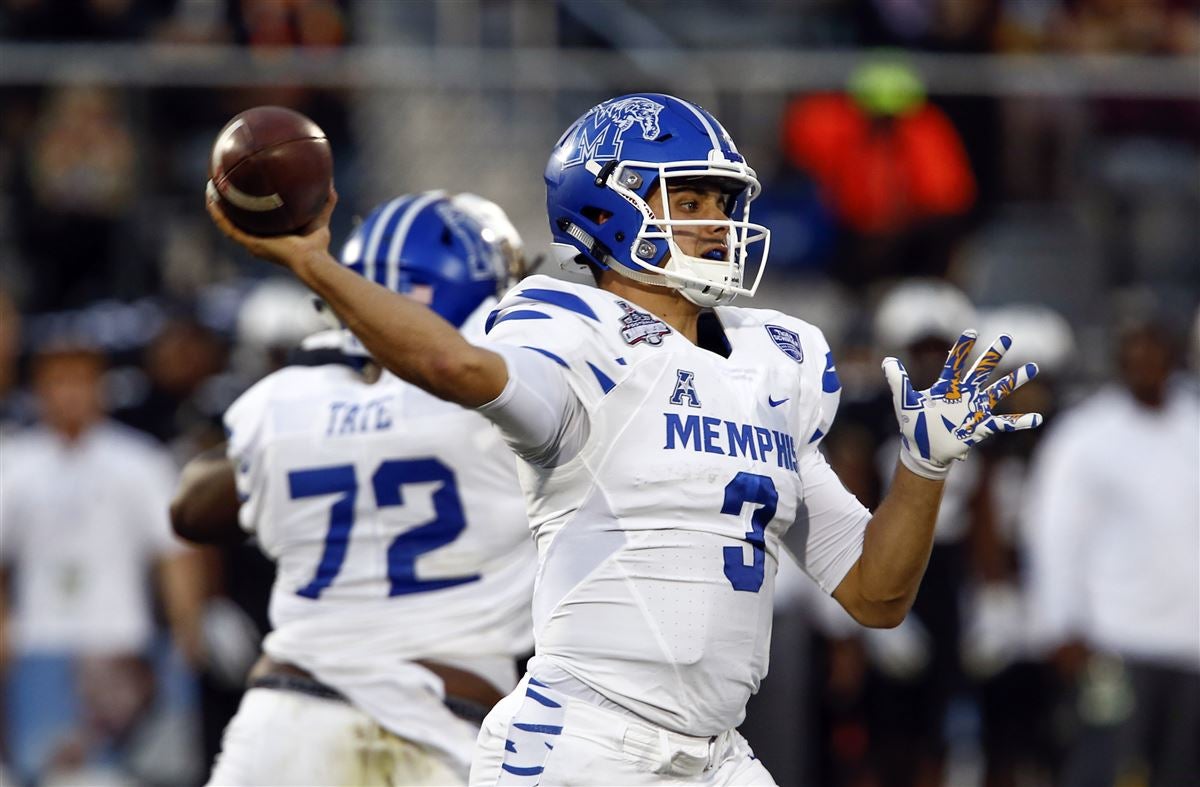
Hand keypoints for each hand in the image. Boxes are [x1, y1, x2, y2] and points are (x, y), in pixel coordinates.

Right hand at [205, 181, 337, 271]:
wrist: (312, 259)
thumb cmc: (317, 245)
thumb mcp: (320, 216)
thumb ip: (325, 200)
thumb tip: (330, 182)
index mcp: (271, 235)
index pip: (255, 220)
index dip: (247, 207)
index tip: (242, 190)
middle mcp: (259, 239)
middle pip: (237, 220)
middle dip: (228, 205)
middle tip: (220, 187)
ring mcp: (252, 242)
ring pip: (228, 223)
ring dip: (217, 207)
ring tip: (210, 189)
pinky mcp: (250, 243)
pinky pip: (229, 227)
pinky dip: (218, 215)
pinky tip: (211, 200)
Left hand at [883, 331, 1041, 479]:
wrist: (922, 451)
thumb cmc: (913, 425)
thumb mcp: (904, 403)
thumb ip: (897, 381)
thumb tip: (887, 360)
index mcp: (946, 387)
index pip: (955, 363)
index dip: (962, 348)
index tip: (972, 332)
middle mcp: (964, 394)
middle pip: (982, 371)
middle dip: (994, 355)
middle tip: (1007, 338)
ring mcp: (974, 409)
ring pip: (998, 391)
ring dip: (1014, 380)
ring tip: (1032, 367)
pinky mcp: (980, 427)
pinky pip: (1003, 423)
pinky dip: (1020, 422)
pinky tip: (1037, 419)